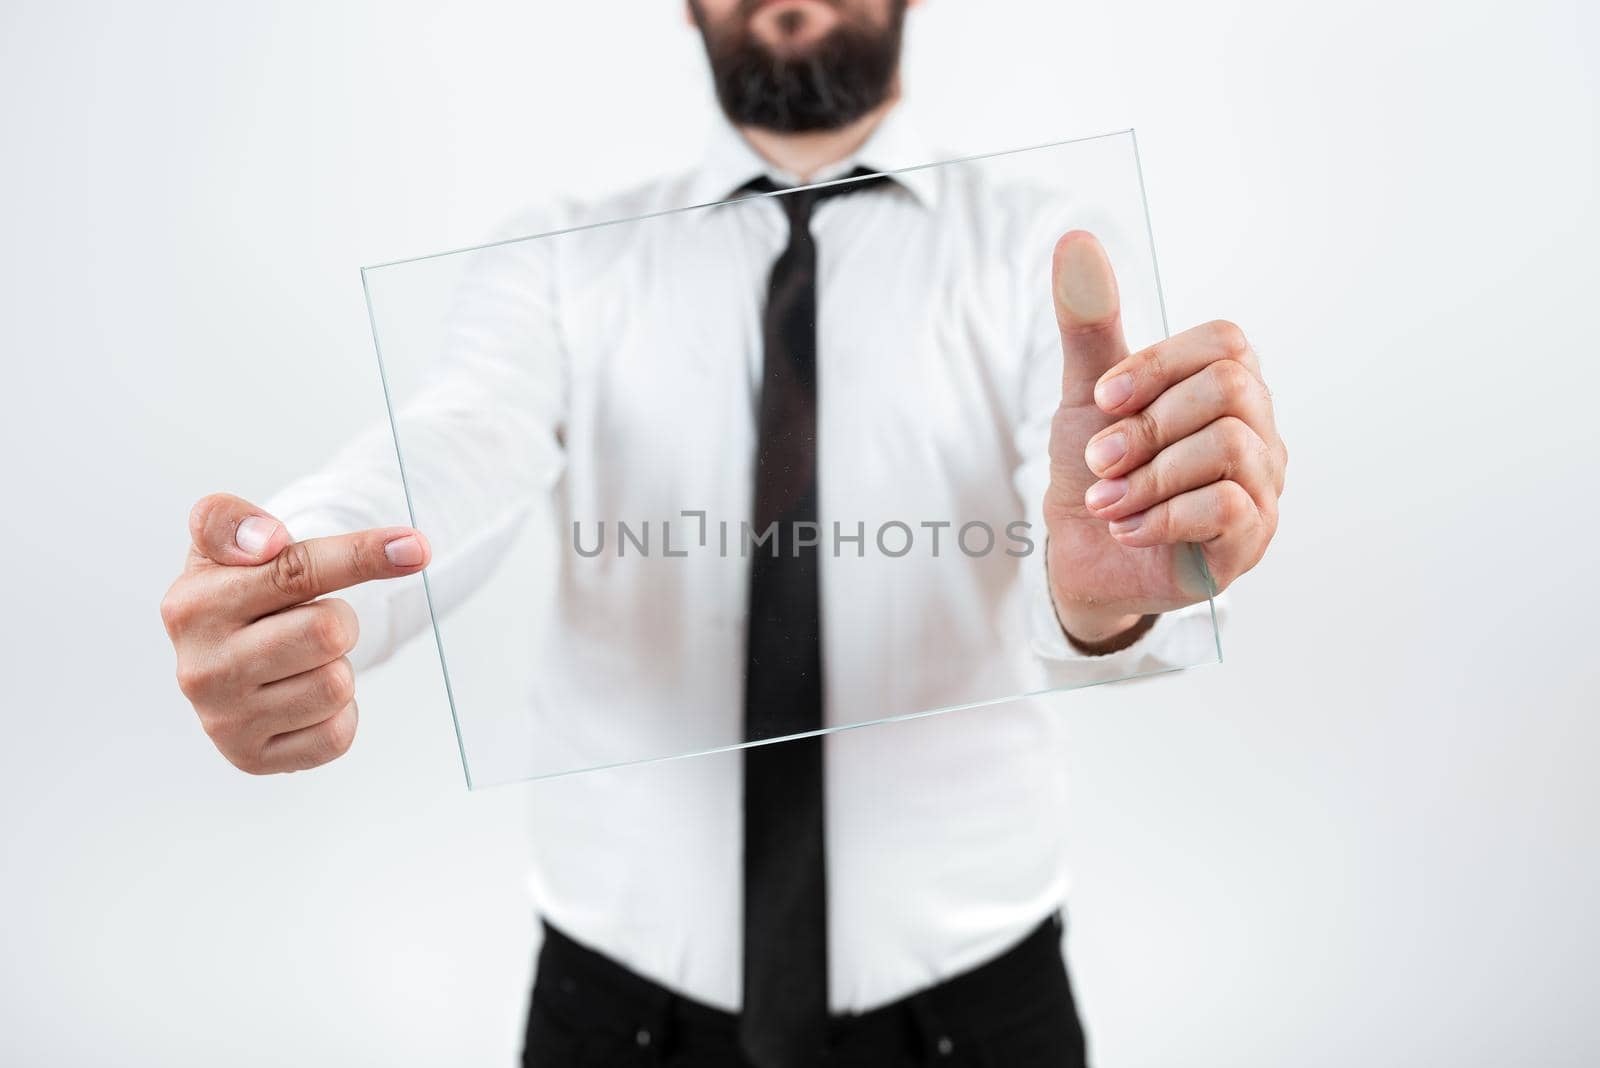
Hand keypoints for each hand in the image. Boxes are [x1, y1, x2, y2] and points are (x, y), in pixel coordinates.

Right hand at [160, 493, 430, 773]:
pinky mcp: (252, 759)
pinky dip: (338, 713)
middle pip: (329, 632)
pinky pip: (337, 735)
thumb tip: (267, 540)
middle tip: (312, 619)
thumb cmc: (234, 588)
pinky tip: (305, 698)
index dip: (363, 555)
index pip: (296, 573)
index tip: (415, 548)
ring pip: (337, 685)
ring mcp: (223, 721)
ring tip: (301, 659)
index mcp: (191, 606)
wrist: (220, 653)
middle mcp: (200, 668)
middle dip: (339, 619)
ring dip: (336, 666)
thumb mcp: (223, 540)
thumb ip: (230, 521)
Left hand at [1042, 232, 1286, 645]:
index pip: (1225, 342)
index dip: (1159, 364)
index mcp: (1227, 386)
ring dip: (1150, 476)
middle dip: (1149, 424)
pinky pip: (1227, 507)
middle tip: (1100, 460)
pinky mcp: (1250, 541)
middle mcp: (1259, 430)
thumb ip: (1089, 322)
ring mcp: (1262, 487)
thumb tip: (1075, 240)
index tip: (1102, 398)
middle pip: (1231, 390)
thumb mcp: (1086, 394)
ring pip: (1230, 449)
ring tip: (1107, 501)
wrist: (1085, 556)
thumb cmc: (1098, 470)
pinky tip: (1128, 529)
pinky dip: (1163, 516)